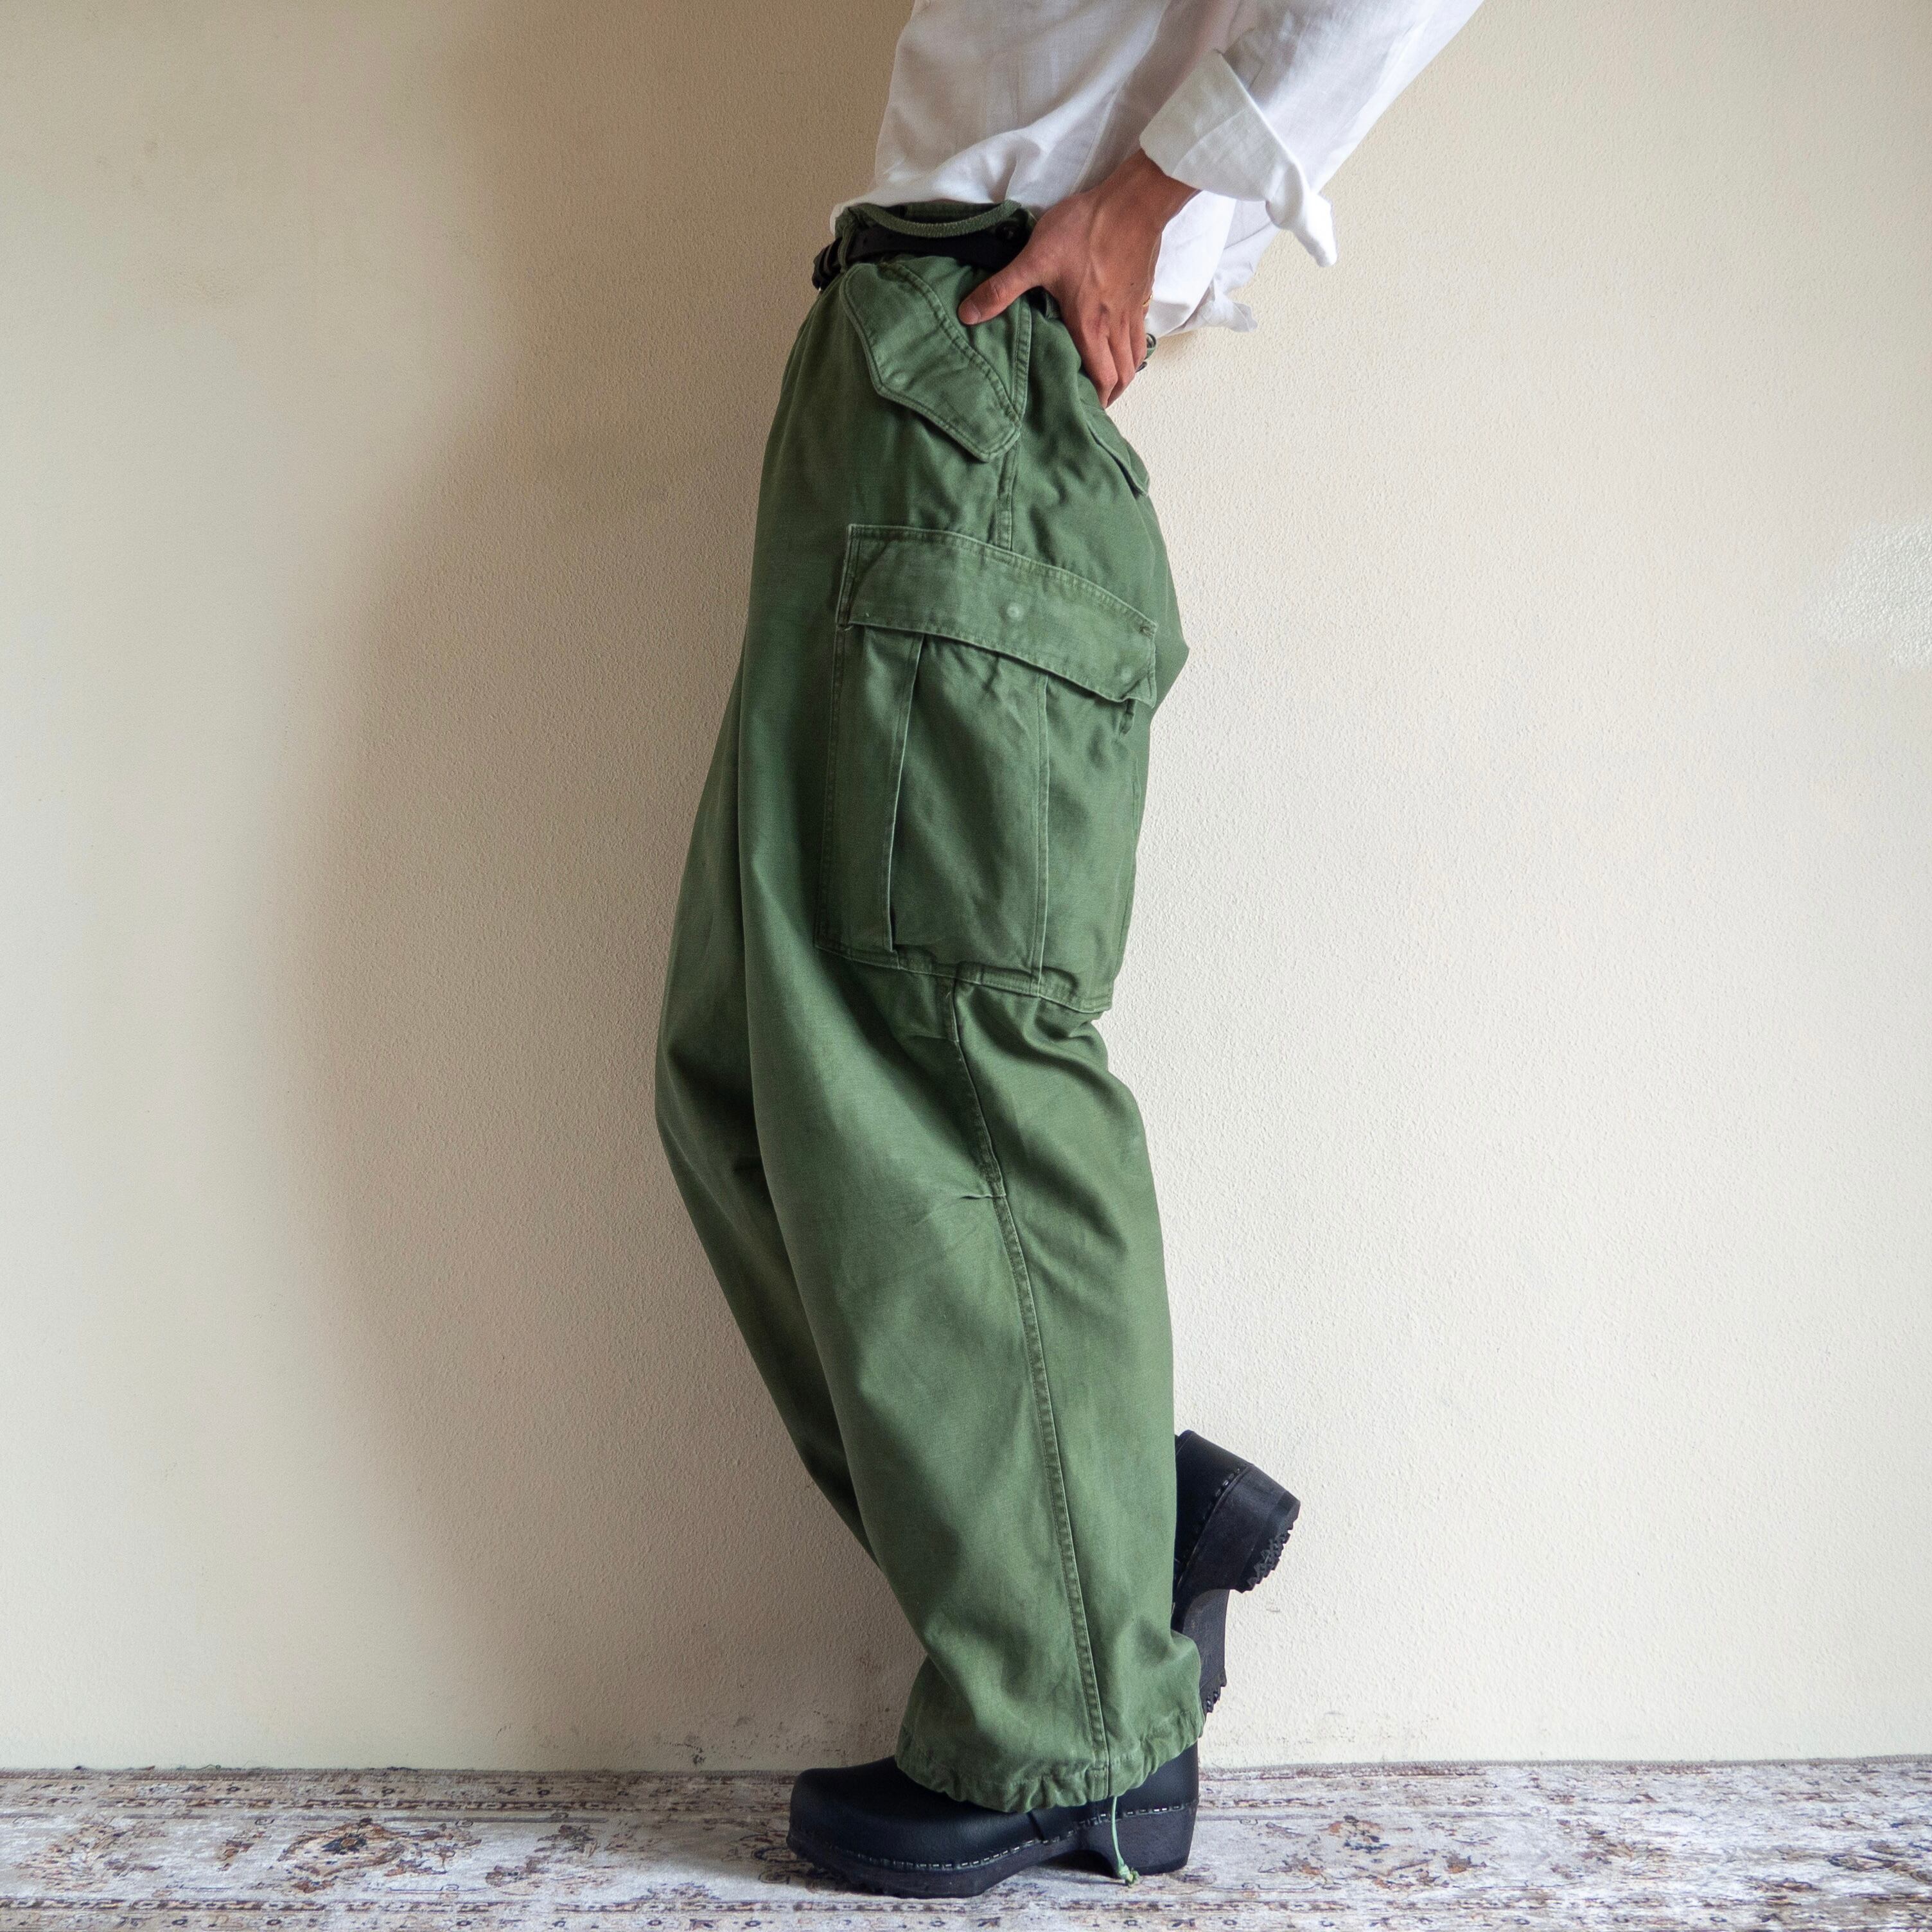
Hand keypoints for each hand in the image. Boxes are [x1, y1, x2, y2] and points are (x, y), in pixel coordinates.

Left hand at [958, 151, 1194, 407]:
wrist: (1134, 202)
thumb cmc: (1086, 230)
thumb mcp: (1035, 258)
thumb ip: (1002, 289)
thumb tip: (967, 315)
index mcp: (1090, 325)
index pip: (1101, 377)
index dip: (1097, 399)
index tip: (1085, 409)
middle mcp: (1115, 324)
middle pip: (1123, 374)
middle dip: (1113, 392)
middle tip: (1096, 400)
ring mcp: (1132, 309)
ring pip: (1135, 356)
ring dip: (1125, 372)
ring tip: (1111, 378)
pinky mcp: (1141, 291)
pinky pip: (1141, 330)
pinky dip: (1134, 345)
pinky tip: (1122, 339)